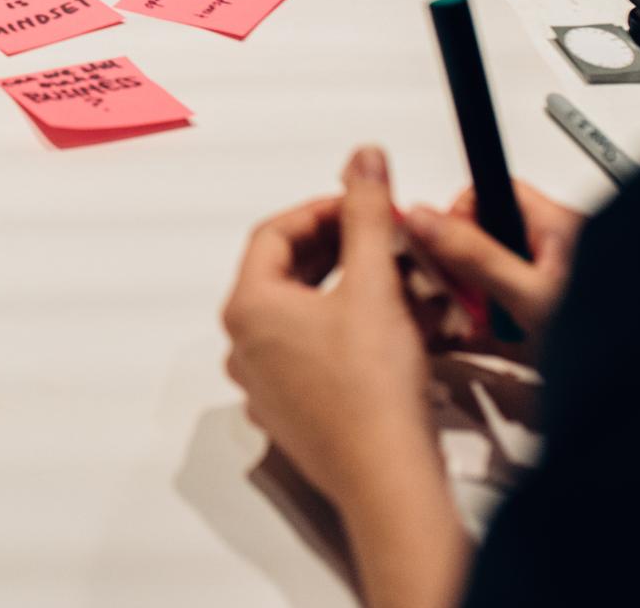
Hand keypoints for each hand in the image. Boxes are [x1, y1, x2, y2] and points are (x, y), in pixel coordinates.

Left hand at [221, 147, 437, 506]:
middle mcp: (245, 346)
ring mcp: (265, 384)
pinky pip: (314, 355)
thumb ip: (366, 214)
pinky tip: (390, 330)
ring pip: (304, 316)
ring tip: (394, 281)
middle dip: (339, 249)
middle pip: (286, 274)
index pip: (274, 233)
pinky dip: (348, 332)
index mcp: (248, 308)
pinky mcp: (293, 413)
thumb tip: (362, 163)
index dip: (323, 210)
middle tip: (379, 237)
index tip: (360, 205)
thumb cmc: (372, 394)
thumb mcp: (374, 284)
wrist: (387, 475)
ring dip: (348, 290)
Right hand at [403, 180, 582, 355]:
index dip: (459, 215)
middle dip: (466, 265)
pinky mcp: (553, 303)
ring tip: (482, 323)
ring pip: (497, 268)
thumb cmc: (610, 335)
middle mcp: (557, 242)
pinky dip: (498, 314)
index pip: (490, 191)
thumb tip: (424, 219)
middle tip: (459, 294)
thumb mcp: (527, 295)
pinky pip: (511, 295)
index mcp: (556, 224)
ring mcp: (556, 274)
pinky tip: (497, 335)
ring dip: (481, 295)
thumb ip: (474, 256)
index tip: (444, 249)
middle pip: (489, 232)